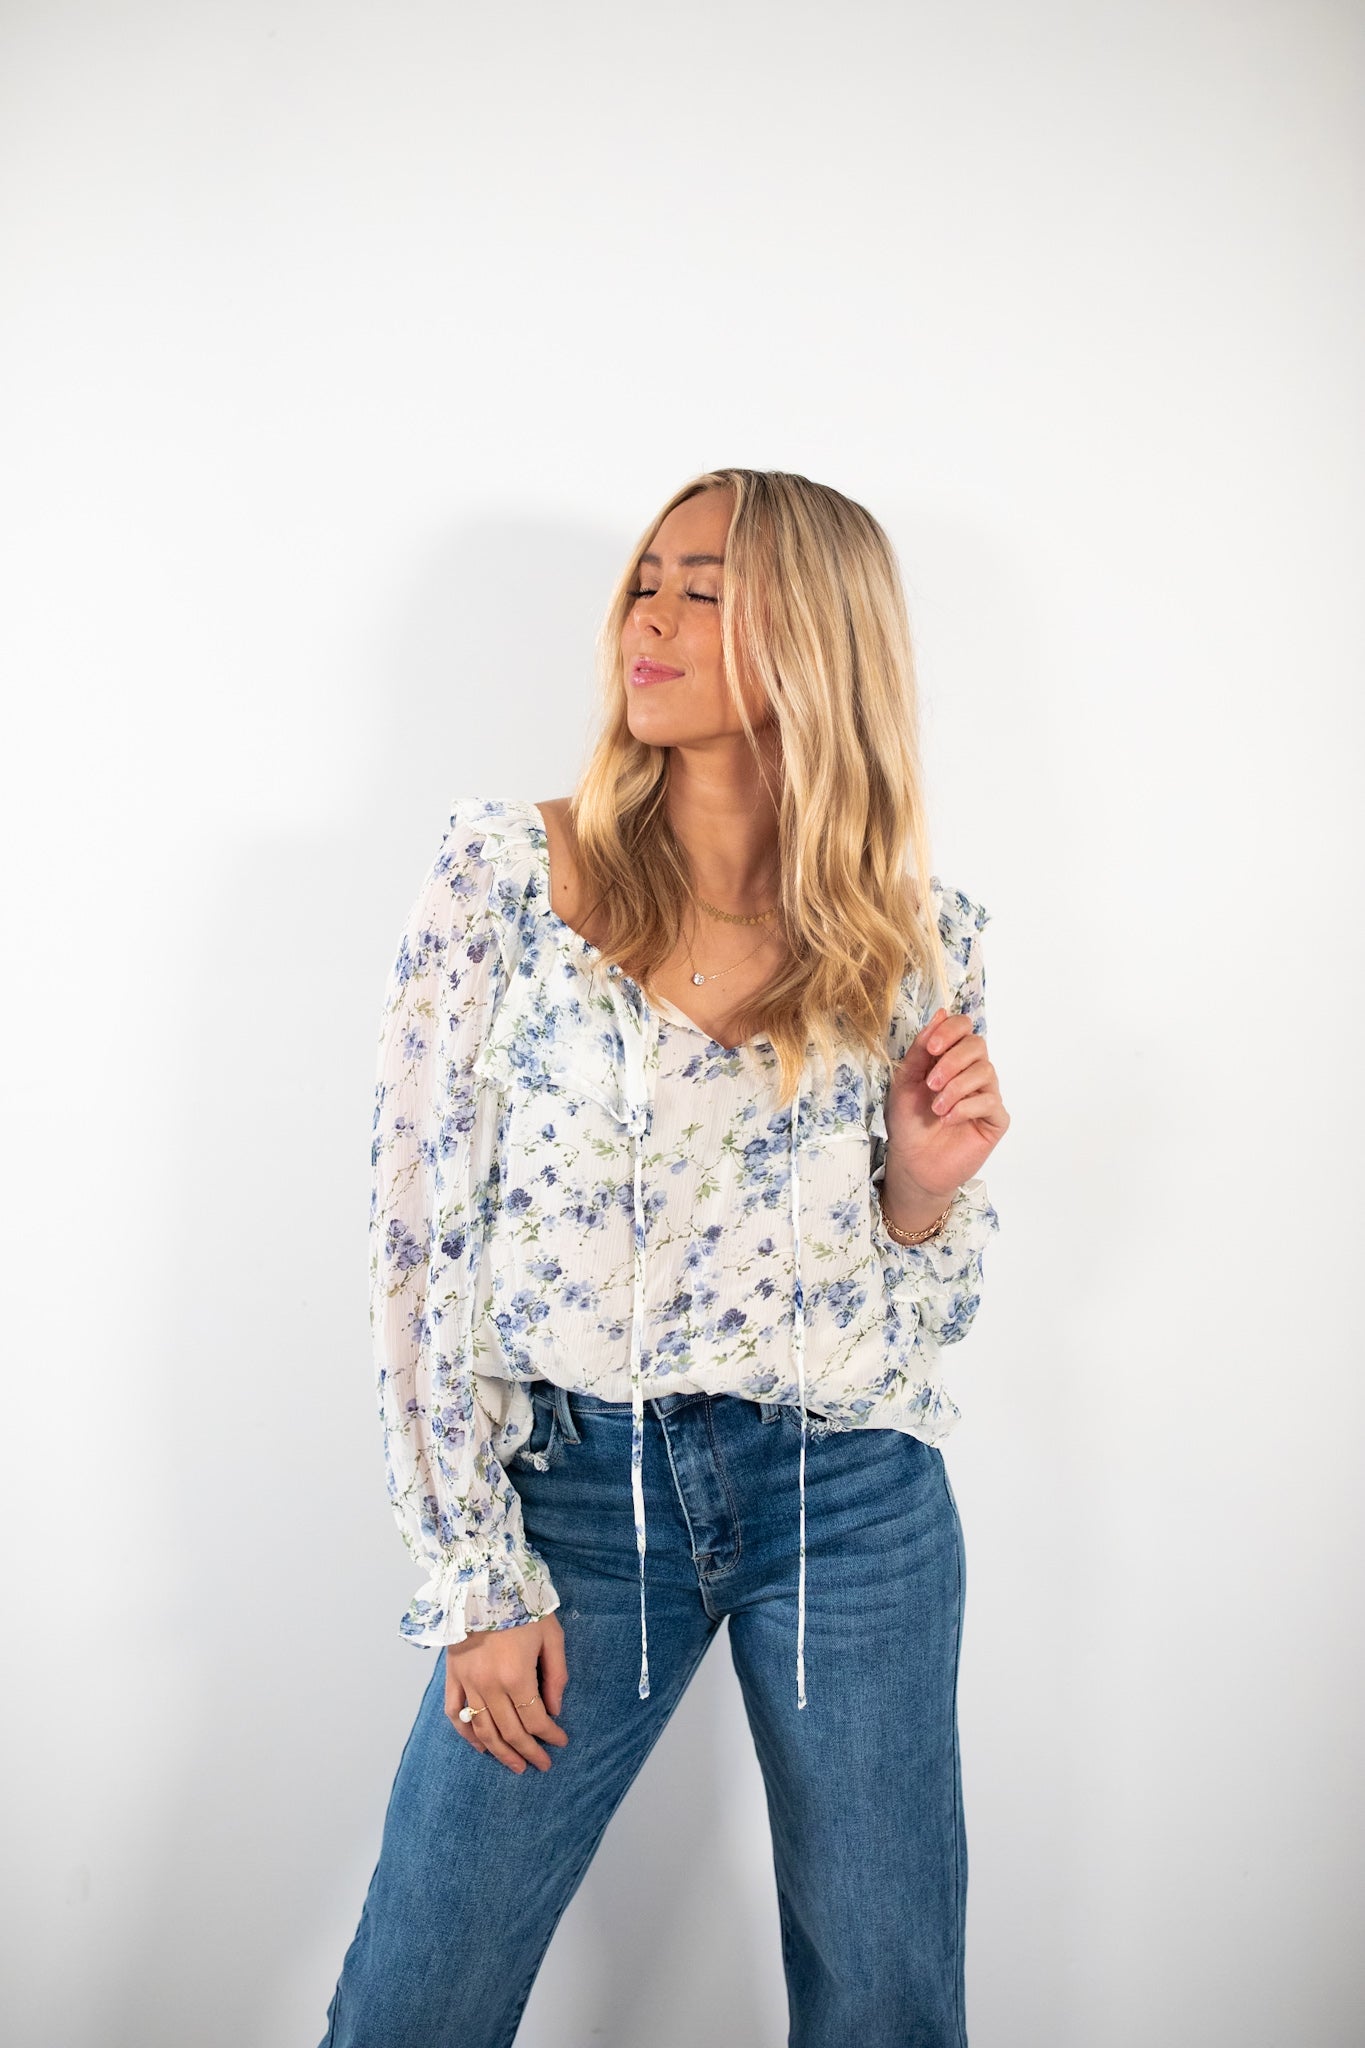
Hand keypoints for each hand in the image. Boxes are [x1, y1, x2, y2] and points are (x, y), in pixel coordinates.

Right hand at [445, 1612, 569, 1774]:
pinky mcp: (453, 1677)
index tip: (561, 1742)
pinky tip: (481, 1747)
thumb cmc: (522, 1606)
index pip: (535, 1719)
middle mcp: (490, 1686)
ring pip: (483, 1731)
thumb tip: (554, 1710)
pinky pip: (456, 1714)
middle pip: (511, 1732)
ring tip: (515, 1767)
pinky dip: (467, 1735)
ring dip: (500, 1753)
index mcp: (517, 1675)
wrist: (482, 1582)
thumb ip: (556, 1676)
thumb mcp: (551, 1636)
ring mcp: (468, 1683)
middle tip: (542, 1765)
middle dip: (529, 1753)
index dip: (550, 1736)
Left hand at [882, 1008, 1009, 1206]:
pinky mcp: (995, 1120)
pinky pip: (990, 1101)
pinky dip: (965, 1107)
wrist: (913, 1163)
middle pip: (978, 1046)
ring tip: (936, 1108)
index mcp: (951, 1059)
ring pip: (986, 1072)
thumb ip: (920, 1049)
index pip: (964, 1028)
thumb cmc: (909, 1122)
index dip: (951, 1030)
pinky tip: (947, 1119)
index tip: (931, 1046)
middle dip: (952, 1060)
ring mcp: (986, 1095)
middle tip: (931, 1084)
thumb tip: (939, 1013)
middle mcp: (973, 1073)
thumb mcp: (906, 1081)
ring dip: (956, 1088)